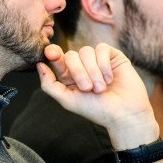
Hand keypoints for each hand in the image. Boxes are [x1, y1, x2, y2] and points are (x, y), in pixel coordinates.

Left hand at [37, 43, 157, 146]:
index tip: (51, 54)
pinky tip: (109, 79)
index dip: (52, 53)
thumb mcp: (68, 100)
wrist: (124, 114)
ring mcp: (97, 60)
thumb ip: (50, 84)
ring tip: (101, 88)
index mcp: (68, 76)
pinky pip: (102, 49)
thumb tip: (38, 64)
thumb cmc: (96, 110)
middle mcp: (82, 66)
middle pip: (71, 55)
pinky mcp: (112, 56)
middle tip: (88, 89)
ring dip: (93, 71)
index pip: (56, 59)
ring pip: (86, 51)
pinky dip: (104, 64)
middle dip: (78, 72)